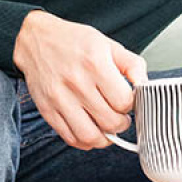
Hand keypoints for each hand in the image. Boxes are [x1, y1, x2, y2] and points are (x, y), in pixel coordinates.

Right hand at [12, 10, 145, 149]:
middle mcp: (77, 83)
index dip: (131, 104)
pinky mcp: (48, 110)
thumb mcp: (107, 44)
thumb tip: (146, 85)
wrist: (35, 39)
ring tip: (108, 128)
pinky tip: (90, 129)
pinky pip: (70, 138)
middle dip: (122, 123)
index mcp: (95, 64)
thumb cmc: (73, 41)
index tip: (128, 101)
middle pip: (110, 122)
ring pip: (90, 137)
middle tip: (121, 116)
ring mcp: (60, 99)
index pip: (124, 101)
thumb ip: (132, 64)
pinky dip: (84, 141)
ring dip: (105, 138)